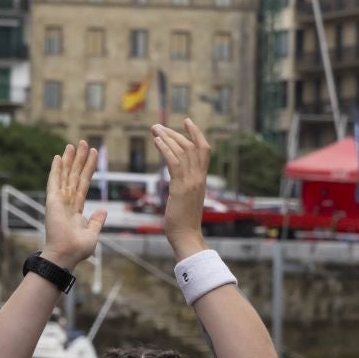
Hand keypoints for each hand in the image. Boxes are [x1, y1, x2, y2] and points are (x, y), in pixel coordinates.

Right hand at [41, 142, 104, 269]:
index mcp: (76, 209)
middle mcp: (67, 202)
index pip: (83, 184)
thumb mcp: (92, 233)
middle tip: (83, 142)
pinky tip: (58, 157)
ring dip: (70, 159)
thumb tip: (102, 210)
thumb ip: (96, 221)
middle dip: (79, 159)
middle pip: (75, 175)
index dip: (88, 169)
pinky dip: (56, 169)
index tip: (92, 154)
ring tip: (72, 144)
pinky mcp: (53, 201)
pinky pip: (55, 181)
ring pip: (66, 175)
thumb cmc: (77, 249)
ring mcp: (59, 201)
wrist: (66, 255)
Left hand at [151, 120, 210, 257]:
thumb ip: (184, 188)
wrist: (186, 236)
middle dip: (174, 133)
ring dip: (167, 137)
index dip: (196, 134)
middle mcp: (199, 177)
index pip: (203, 150)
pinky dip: (165, 149)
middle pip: (190, 146)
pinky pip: (174, 162)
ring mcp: (192, 181)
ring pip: (182, 151)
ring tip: (154, 129)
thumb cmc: (183, 223)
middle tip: (158, 126)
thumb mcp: (185, 201)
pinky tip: (157, 141)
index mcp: (202, 179)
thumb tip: (177, 184)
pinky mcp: (181, 187)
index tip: (187, 121)